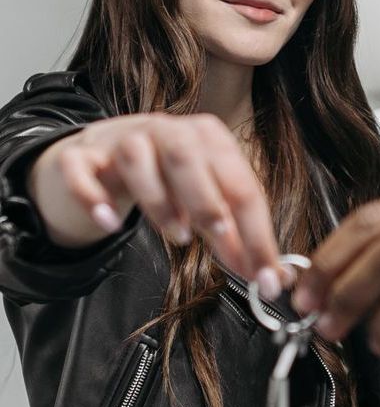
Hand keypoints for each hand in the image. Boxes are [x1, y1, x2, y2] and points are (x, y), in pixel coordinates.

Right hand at [27, 113, 284, 293]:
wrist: (100, 156)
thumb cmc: (165, 178)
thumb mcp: (203, 201)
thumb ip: (233, 235)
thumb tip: (270, 276)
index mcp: (207, 137)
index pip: (239, 182)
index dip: (256, 231)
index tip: (264, 275)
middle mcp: (166, 130)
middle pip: (189, 156)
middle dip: (209, 202)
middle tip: (221, 240)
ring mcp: (120, 139)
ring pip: (137, 157)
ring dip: (159, 200)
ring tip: (177, 235)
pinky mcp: (82, 155)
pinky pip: (81, 170)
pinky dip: (93, 196)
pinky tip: (109, 223)